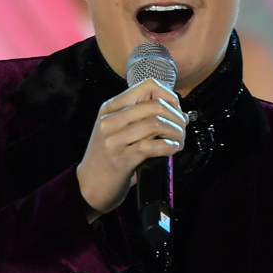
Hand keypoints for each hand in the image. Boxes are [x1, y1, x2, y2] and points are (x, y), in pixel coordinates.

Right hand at [75, 77, 184, 214]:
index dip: (169, 97)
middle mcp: (110, 120)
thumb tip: (180, 113)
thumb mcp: (119, 130)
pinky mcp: (121, 159)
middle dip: (176, 117)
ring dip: (176, 132)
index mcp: (110, 108)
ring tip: (179, 141)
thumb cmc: (110, 157)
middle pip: (155, 105)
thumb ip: (141, 117)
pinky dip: (169, 146)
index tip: (176, 111)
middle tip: (182, 129)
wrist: (89, 186)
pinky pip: (151, 146)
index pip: (147, 86)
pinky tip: (173, 149)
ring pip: (155, 124)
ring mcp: (114, 140)